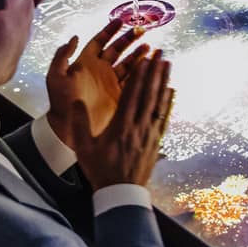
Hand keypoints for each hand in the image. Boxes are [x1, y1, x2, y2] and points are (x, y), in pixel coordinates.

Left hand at [44, 20, 148, 148]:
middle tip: (141, 31)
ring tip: (149, 47)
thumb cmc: (60, 102)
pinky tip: (150, 65)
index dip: (110, 30)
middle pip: (117, 49)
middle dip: (129, 39)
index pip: (100, 41)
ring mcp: (111, 83)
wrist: (68, 127)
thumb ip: (63, 56)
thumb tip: (74, 37)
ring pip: (128, 64)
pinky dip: (142, 73)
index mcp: (86, 63)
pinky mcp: (119, 96)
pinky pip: (133, 81)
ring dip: (138, 54)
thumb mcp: (55, 76)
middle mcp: (100, 70)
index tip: (120, 20)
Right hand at [68, 52, 173, 191]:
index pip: (132, 95)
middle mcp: (138, 127)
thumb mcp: (83, 148)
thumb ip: (79, 124)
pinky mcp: (156, 141)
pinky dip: (168, 102)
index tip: (144, 58)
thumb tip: (76, 101)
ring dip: (164, 81)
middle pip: (149, 94)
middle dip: (155, 71)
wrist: (121, 193)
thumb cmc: (100, 170)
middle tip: (161, 53)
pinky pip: (164, 117)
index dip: (139, 75)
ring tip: (168, 64)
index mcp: (121, 126)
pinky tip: (171, 90)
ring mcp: (150, 134)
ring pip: (159, 102)